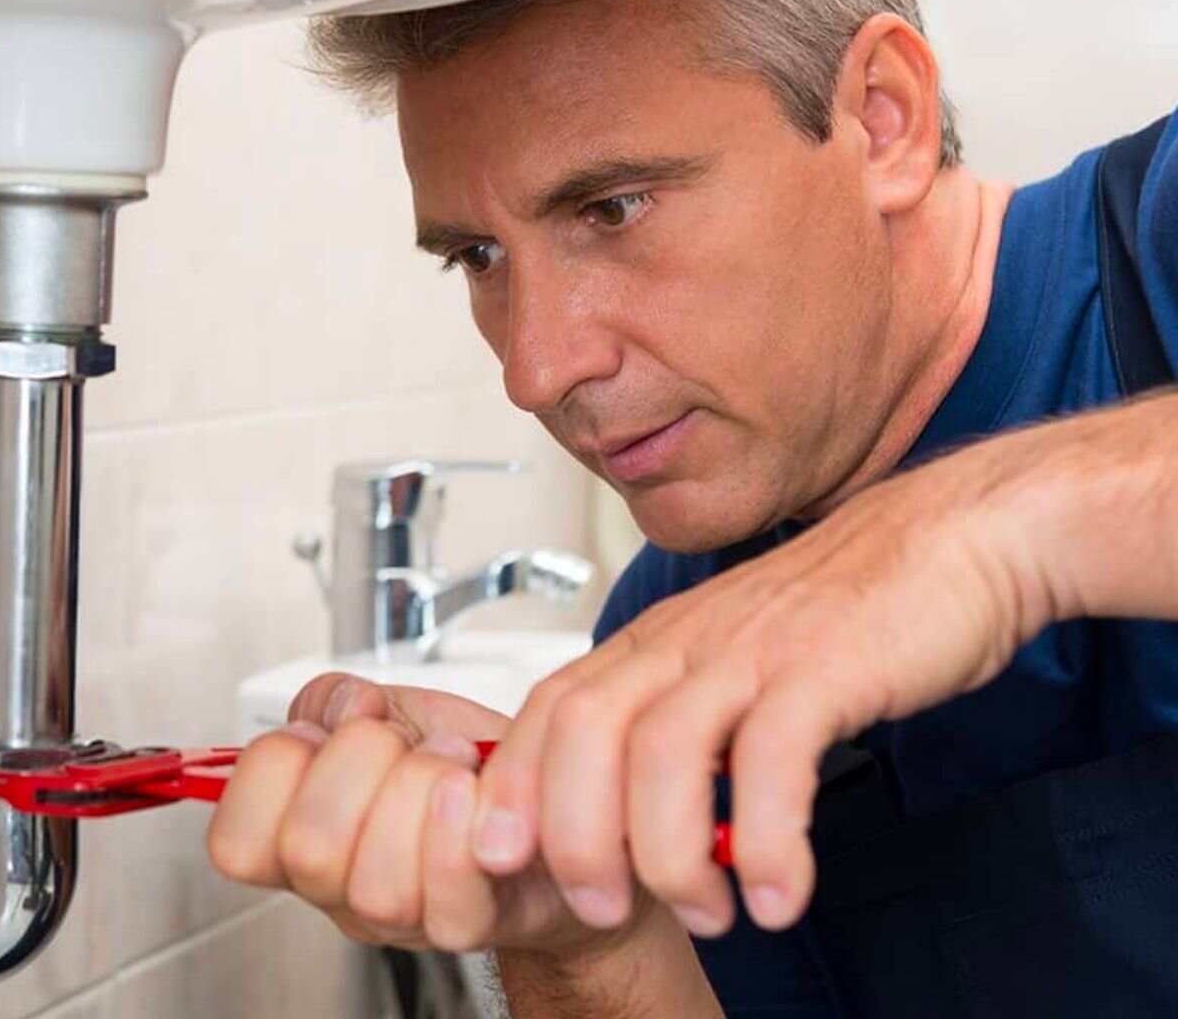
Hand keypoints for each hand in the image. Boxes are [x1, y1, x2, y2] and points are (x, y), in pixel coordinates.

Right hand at [206, 673, 651, 957]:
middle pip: (307, 850)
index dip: (274, 768)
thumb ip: (330, 698)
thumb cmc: (466, 761)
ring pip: (375, 883)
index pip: (235, 842)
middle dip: (356, 763)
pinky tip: (476, 787)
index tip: (322, 733)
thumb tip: (342, 710)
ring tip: (449, 764)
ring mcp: (404, 919)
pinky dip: (462, 820)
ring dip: (419, 790)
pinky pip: (449, 894)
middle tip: (397, 743)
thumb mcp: (386, 709)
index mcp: (301, 838)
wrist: (555, 800)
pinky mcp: (472, 924)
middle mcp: (342, 890)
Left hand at [469, 438, 1058, 938]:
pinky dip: (770, 838)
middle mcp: (688, 642)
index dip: (513, 784)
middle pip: (584, 733)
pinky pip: (776, 758)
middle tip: (600, 907)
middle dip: (575, 834)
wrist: (953, 538)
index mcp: (656, 643)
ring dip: (669, 851)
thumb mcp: (732, 661)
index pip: (549, 710)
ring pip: (664, 752)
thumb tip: (626, 813)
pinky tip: (781, 895)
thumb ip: (678, 723)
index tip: (498, 855)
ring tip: (704, 914)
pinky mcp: (827, 666)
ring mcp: (752, 651)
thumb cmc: (845, 613)